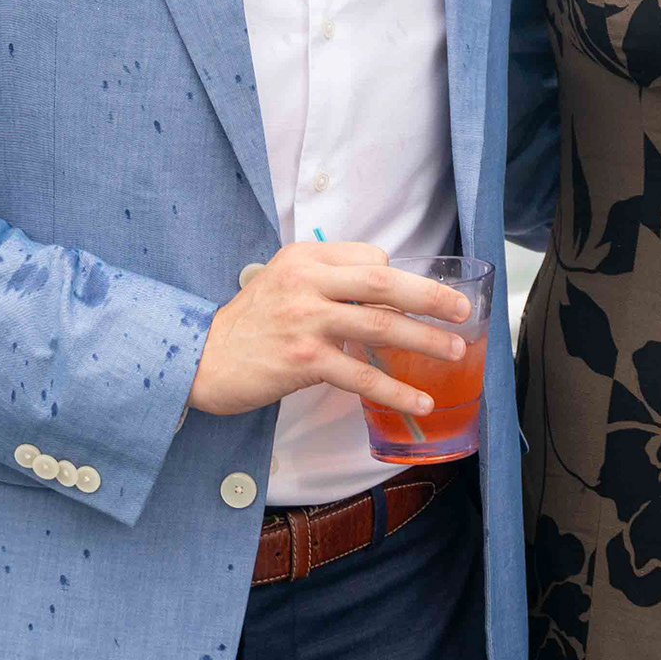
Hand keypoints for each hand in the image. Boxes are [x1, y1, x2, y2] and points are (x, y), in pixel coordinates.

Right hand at [189, 239, 474, 418]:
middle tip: (462, 310)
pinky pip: (360, 374)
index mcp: (304, 258)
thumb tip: (379, 294)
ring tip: (453, 351)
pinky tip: (418, 401)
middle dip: (430, 296)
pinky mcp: (302, 360)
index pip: (368, 258)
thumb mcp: (280, 282)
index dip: (398, 278)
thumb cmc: (246, 325)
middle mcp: (306, 282)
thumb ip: (325, 281)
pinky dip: (394, 390)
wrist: (198, 360)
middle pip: (383, 282)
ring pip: (379, 325)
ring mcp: (305, 321)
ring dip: (423, 339)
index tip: (417, 299)